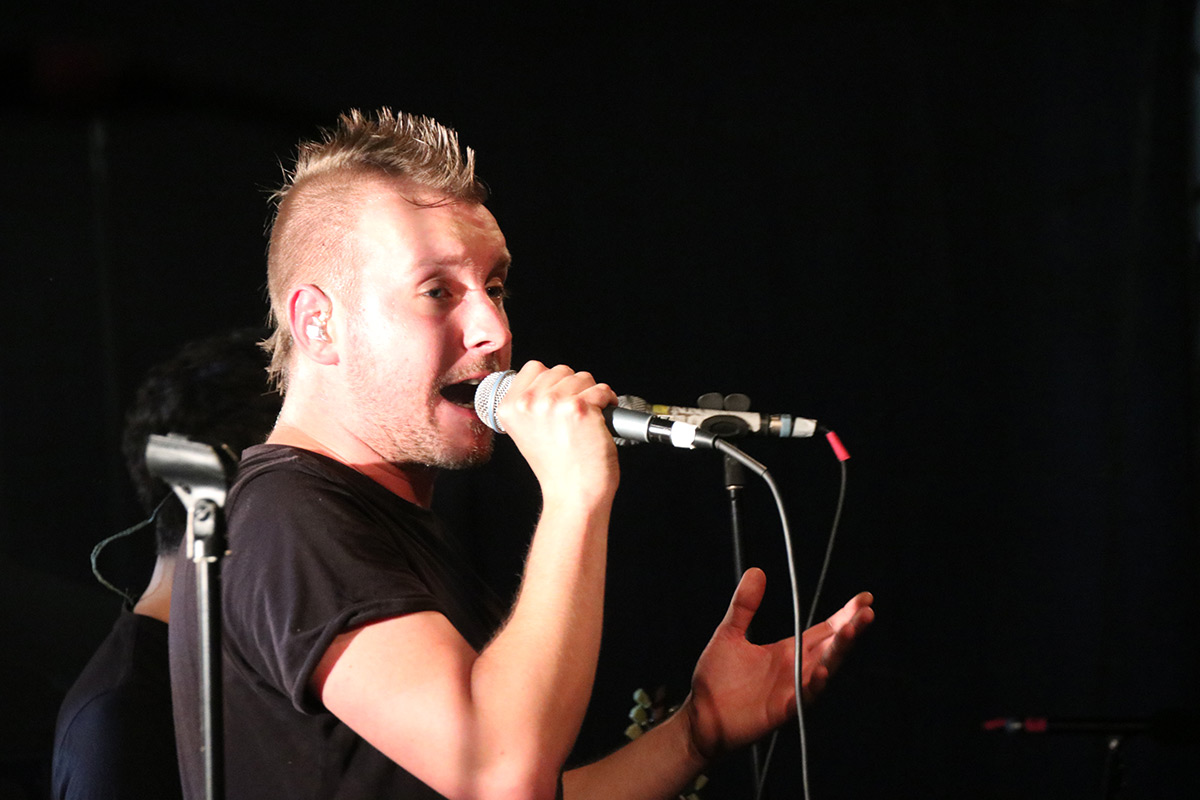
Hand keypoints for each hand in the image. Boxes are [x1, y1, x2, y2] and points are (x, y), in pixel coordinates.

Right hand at [495, 361, 619, 503]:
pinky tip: (603, 417)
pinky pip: (601, 390)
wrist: (573, 494)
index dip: (553, 380)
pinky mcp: (580, 409)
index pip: (534, 368)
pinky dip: (608, 401)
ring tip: (590, 416)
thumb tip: (552, 382)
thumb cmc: (557, 468)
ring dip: (592, 393)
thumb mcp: (527, 432)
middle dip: (575, 387)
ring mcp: (553, 404)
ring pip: (583, 378)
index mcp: (511, 408)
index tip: (561, 395)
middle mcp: (529, 403)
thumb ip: (532, 404)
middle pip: (561, 370)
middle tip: (578, 410)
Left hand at [680, 569, 872, 760]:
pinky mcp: (782, 710)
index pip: (824, 630)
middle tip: (867, 612)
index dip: (844, 615)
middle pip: (831, 646)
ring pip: (824, 668)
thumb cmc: (716, 678)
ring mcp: (792, 690)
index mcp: (788, 651)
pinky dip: (814, 685)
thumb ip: (745, 605)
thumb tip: (757, 571)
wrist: (700, 715)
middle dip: (851, 629)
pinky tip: (821, 671)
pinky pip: (804, 697)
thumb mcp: (730, 633)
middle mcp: (796, 669)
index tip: (865, 598)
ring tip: (851, 631)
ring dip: (839, 651)